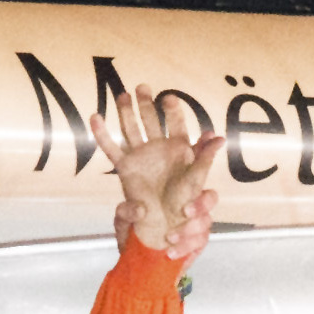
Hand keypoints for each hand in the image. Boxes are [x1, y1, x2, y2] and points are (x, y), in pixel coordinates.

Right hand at [92, 88, 224, 264]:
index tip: (169, 98)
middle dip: (146, 103)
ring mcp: (140, 157)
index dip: (173, 110)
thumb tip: (219, 136)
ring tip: (123, 94)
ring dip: (126, 112)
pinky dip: (102, 134)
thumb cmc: (184, 205)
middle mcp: (158, 149)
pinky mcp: (125, 168)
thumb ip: (205, 157)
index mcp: (178, 149)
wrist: (164, 226)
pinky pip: (111, 149)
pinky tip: (95, 117)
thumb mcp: (196, 180)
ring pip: (131, 128)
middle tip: (143, 87)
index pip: (176, 122)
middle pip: (150, 120)